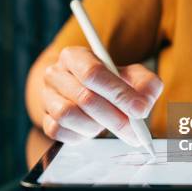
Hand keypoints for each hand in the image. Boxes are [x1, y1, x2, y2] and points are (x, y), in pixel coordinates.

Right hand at [41, 46, 162, 145]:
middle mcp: (56, 73)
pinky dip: (80, 134)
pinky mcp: (45, 118)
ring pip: (68, 115)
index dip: (118, 93)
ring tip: (108, 125)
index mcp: (75, 56)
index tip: (139, 110)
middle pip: (84, 97)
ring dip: (95, 125)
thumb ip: (145, 85)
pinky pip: (59, 131)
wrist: (87, 93)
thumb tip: (142, 107)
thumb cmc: (111, 83)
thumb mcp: (133, 76)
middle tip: (134, 131)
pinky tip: (92, 129)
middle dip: (115, 118)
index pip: (93, 73)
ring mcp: (47, 96)